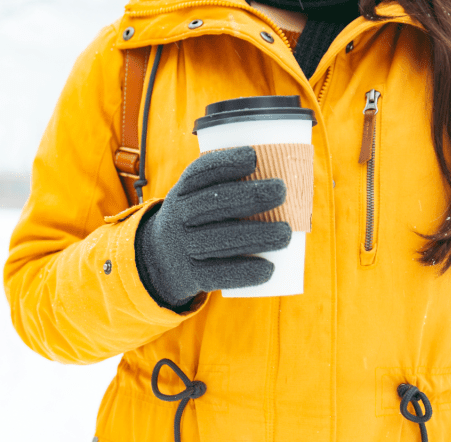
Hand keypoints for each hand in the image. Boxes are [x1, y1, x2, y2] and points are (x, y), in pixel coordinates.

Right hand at [135, 146, 291, 309]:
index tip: (253, 157)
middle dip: (248, 195)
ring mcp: (182, 248)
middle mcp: (177, 218)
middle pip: (212, 204)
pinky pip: (217, 275)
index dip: (224, 163)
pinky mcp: (191, 276)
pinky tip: (269, 269)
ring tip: (285, 234)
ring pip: (220, 240)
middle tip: (280, 191)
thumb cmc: (197, 223)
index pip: (198, 174)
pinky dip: (244, 273)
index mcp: (182, 193)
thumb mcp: (194, 200)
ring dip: (256, 236)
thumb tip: (292, 173)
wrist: (159, 263)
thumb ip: (226, 188)